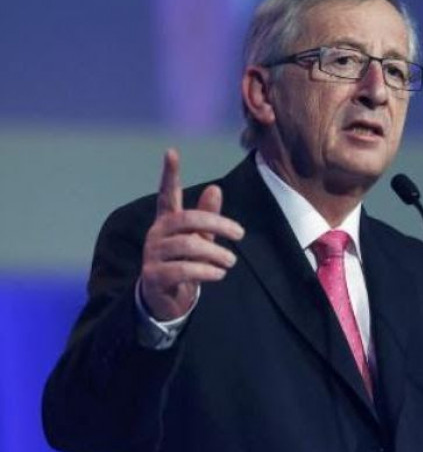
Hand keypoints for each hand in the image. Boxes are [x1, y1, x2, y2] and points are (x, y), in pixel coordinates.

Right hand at [140, 149, 244, 320]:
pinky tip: (219, 274)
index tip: (172, 151)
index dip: (169, 174)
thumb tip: (215, 188)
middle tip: (240, 234)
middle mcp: (156, 234)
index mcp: (166, 221)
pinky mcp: (153, 276)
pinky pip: (182, 269)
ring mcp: (152, 255)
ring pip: (187, 246)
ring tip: (231, 261)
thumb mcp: (199, 239)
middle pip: (187, 219)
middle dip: (217, 224)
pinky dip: (205, 271)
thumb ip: (207, 216)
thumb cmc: (184, 263)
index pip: (167, 194)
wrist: (164, 300)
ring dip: (215, 253)